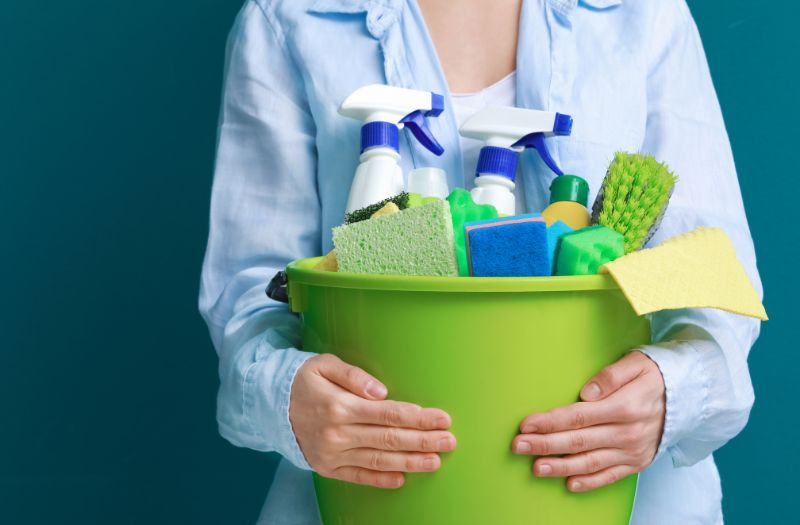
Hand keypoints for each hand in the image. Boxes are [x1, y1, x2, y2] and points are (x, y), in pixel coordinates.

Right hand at [290, 354, 455, 488]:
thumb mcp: (324, 364)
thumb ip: (353, 375)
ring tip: (435, 460)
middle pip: (389, 438)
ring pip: (378, 460)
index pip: (388, 413)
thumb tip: (381, 390)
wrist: (269, 405)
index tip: (442, 418)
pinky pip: (358, 476)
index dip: (418, 417)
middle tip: (449, 440)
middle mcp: (337, 433)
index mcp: (339, 405)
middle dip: (423, 440)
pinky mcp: (327, 467)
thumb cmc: (303, 380)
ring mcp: (332, 453)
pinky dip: (381, 480)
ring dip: (410, 461)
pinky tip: (402, 479)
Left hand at [512, 351, 664, 491]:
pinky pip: (610, 476)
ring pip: (590, 462)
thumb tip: (585, 392)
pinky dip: (589, 482)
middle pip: (578, 441)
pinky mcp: (637, 462)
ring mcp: (633, 451)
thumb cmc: (655, 375)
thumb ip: (610, 376)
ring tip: (536, 468)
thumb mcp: (636, 363)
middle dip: (545, 444)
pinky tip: (568, 484)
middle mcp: (628, 433)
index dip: (550, 421)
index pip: (578, 416)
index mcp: (624, 407)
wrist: (691, 396)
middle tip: (518, 446)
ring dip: (560, 467)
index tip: (526, 424)